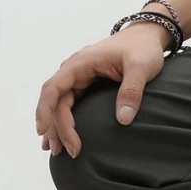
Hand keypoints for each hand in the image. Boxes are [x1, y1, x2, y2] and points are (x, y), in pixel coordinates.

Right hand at [35, 21, 168, 157]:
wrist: (146, 38)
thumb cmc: (142, 49)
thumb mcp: (141, 67)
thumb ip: (132, 91)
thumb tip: (123, 120)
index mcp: (81, 63)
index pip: (54, 87)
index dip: (45, 110)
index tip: (44, 131)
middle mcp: (74, 70)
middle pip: (55, 101)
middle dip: (56, 127)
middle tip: (67, 152)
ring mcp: (79, 78)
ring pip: (60, 105)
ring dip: (57, 127)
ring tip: (58, 151)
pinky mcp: (86, 85)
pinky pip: (69, 104)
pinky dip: (64, 121)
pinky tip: (61, 138)